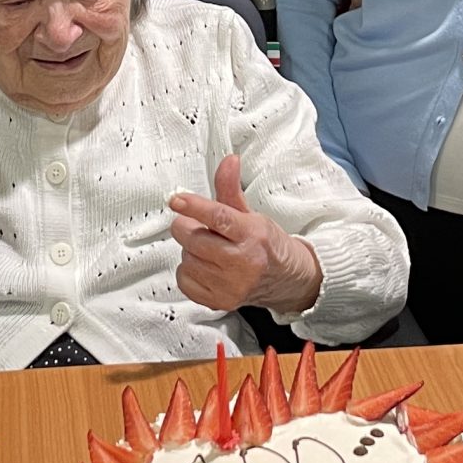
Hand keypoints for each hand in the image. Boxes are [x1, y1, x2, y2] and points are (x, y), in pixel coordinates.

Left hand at [167, 156, 322, 315]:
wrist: (285, 281)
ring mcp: (230, 285)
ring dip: (191, 250)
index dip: (194, 206)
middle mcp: (243, 262)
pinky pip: (184, 280)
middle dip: (188, 227)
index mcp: (252, 235)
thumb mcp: (251, 214)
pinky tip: (205, 266)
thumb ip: (231, 189)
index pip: (218, 217)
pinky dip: (189, 271)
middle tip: (198, 226)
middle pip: (194, 239)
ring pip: (187, 259)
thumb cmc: (266, 245)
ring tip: (209, 249)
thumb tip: (228, 160)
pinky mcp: (219, 302)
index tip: (176, 199)